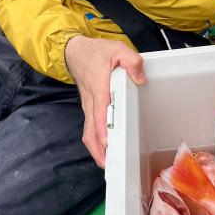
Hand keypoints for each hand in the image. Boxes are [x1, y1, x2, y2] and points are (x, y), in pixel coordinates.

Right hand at [64, 34, 145, 167]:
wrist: (74, 52)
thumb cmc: (96, 52)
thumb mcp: (117, 49)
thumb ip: (131, 61)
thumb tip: (140, 78)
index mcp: (98, 87)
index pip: (100, 112)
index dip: (103, 128)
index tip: (108, 143)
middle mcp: (91, 101)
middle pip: (91, 130)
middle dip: (99, 149)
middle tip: (111, 165)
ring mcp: (88, 107)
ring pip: (88, 132)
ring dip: (96, 150)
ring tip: (109, 165)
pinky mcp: (89, 109)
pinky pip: (89, 129)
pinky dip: (95, 142)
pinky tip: (105, 151)